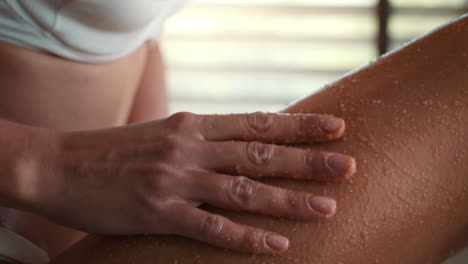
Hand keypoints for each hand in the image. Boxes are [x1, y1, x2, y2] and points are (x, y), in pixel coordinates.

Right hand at [26, 112, 354, 253]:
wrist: (60, 165)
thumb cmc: (116, 151)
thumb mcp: (165, 133)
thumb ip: (204, 139)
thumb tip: (242, 144)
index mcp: (192, 126)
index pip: (257, 122)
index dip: (299, 124)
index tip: (335, 125)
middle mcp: (190, 149)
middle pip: (260, 154)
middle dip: (308, 160)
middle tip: (348, 165)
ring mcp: (176, 182)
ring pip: (244, 191)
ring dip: (288, 200)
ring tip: (327, 207)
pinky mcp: (158, 213)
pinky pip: (212, 228)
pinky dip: (247, 237)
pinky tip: (278, 245)